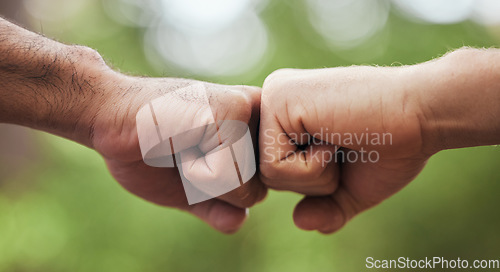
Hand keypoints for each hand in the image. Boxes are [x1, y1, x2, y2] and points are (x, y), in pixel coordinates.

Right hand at [88, 71, 266, 233]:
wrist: (109, 116)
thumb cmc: (147, 149)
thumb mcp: (188, 187)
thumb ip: (218, 207)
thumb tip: (239, 220)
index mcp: (254, 131)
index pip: (259, 191)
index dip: (219, 190)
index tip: (191, 157)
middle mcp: (260, 116)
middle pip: (257, 191)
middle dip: (213, 186)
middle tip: (184, 148)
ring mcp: (249, 110)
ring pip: (246, 186)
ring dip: (201, 178)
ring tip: (181, 141)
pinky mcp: (233, 109)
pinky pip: (226, 175)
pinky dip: (194, 171)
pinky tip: (177, 139)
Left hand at [259, 66, 430, 232]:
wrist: (422, 115)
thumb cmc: (392, 147)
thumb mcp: (351, 188)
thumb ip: (324, 208)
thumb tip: (300, 221)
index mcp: (287, 118)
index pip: (275, 174)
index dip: (313, 181)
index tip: (345, 148)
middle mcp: (274, 102)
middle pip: (266, 176)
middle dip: (312, 180)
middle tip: (344, 144)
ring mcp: (273, 97)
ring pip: (267, 174)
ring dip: (315, 174)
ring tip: (340, 138)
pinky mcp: (278, 98)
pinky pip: (274, 166)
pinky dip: (312, 167)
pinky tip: (334, 135)